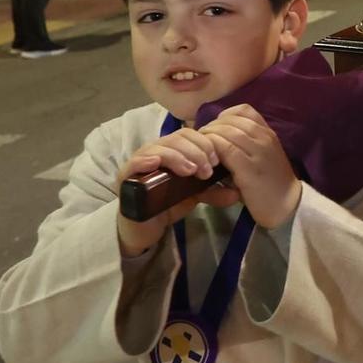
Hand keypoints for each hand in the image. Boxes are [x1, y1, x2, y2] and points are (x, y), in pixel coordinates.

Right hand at [115, 126, 232, 255]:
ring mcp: (140, 162)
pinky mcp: (126, 176)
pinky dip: (146, 160)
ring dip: (177, 156)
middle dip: (196, 151)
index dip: (205, 143)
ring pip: (158, 148)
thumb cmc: (167, 205)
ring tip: (191, 171)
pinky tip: (156, 163)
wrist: (143, 228)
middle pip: (176, 138)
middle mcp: (156, 151)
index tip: (217, 160)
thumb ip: (213, 192)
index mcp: (172, 151)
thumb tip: (236, 192)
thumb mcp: (194, 196)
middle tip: (207, 169)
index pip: (189, 135)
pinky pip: (134, 162)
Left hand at [200, 105, 301, 228]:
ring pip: (225, 132)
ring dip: (209, 138)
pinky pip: (225, 148)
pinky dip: (212, 150)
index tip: (217, 131)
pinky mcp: (248, 168)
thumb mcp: (262, 156)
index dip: (224, 117)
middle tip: (203, 142)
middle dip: (211, 128)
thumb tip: (217, 137)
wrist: (288, 206)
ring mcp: (257, 151)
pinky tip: (209, 161)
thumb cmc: (271, 183)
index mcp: (267, 133)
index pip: (243, 110)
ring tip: (204, 151)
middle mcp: (264, 137)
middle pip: (230, 120)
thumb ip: (246, 144)